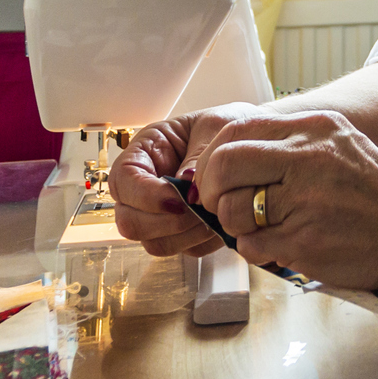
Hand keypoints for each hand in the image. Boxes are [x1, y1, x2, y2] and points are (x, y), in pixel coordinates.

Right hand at [109, 104, 271, 256]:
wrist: (254, 143)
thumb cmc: (227, 128)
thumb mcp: (214, 129)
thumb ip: (196, 157)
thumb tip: (185, 188)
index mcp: (145, 153)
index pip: (123, 182)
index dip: (146, 196)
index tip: (177, 199)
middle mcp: (146, 188)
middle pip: (130, 222)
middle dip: (165, 222)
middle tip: (198, 211)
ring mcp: (162, 215)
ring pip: (155, 243)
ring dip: (186, 235)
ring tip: (213, 215)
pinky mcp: (184, 233)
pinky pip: (184, 250)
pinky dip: (203, 241)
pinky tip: (219, 222)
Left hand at [191, 110, 377, 292]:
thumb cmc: (375, 192)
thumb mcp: (337, 144)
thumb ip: (286, 146)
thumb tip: (226, 160)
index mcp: (313, 129)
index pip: (235, 131)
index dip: (212, 159)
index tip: (216, 179)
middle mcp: (308, 158)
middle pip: (224, 165)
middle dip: (210, 190)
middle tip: (221, 206)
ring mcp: (307, 201)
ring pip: (232, 209)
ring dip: (235, 225)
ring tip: (262, 229)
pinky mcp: (307, 241)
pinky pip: (252, 245)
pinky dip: (256, 249)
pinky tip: (282, 245)